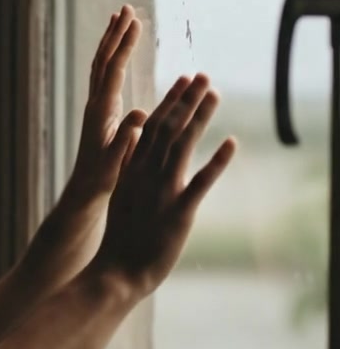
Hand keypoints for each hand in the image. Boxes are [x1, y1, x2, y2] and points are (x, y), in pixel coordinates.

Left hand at [65, 4, 146, 206]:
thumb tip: (138, 113)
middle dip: (115, 34)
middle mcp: (95, 103)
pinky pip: (104, 78)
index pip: (113, 69)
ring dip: (111, 42)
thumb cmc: (102, 179)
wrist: (85, 191)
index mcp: (102, 110)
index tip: (136, 21)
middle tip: (126, 8)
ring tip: (120, 21)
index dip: (124, 44)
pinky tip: (118, 55)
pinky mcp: (99, 113)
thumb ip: (126, 137)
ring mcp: (96, 107)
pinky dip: (112, 59)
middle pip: (103, 60)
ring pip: (101, 66)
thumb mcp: (116, 160)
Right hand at [92, 73, 236, 298]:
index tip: (183, 80)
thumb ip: (129, 168)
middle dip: (187, 99)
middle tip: (203, 75)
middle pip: (168, 127)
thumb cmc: (120, 239)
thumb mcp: (121, 197)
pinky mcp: (179, 212)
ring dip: (200, 117)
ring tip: (215, 93)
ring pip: (182, 145)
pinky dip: (216, 161)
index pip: (152, 127)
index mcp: (132, 169)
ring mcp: (163, 192)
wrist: (116, 273)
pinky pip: (200, 182)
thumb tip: (133, 144)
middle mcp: (146, 174)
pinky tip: (231, 143)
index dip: (170, 101)